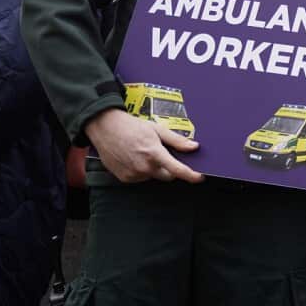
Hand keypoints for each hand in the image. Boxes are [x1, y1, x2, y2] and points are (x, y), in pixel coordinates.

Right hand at [84, 109, 202, 183]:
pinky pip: (140, 178)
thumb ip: (177, 140)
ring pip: (153, 177)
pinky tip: (135, 158)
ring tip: (144, 152)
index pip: (177, 169)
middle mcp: (143, 167)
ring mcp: (133, 174)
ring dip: (154, 169)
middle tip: (163, 154)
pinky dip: (142, 171)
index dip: (190, 175)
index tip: (199, 178)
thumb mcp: (157, 129)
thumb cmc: (132, 127)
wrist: (106, 128)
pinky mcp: (124, 178)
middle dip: (170, 168)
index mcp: (154, 153)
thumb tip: (194, 147)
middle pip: (167, 175)